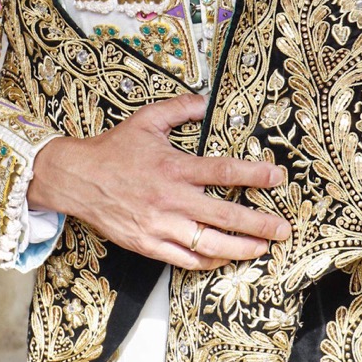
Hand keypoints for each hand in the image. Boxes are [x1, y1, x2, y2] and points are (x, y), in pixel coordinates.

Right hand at [27, 92, 290, 268]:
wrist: (77, 178)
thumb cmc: (114, 148)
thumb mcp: (147, 119)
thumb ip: (180, 108)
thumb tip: (206, 100)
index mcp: (175, 167)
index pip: (223, 172)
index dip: (255, 175)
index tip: (278, 177)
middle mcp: (171, 199)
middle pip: (225, 215)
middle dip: (259, 223)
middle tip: (284, 228)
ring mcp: (160, 226)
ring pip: (209, 243)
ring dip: (240, 248)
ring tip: (263, 249)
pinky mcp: (148, 244)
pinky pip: (184, 259)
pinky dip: (208, 261)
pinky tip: (224, 258)